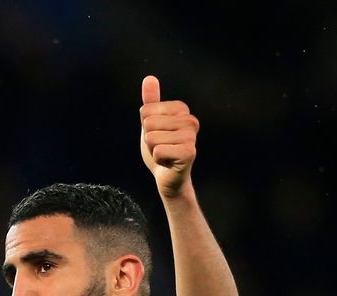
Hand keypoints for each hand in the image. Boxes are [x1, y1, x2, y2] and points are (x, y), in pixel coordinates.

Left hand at [139, 75, 198, 197]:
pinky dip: (158, 160)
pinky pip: (158, 151)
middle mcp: (190, 120)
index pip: (146, 110)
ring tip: (164, 154)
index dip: (145, 126)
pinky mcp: (189, 153)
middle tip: (160, 146)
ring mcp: (191, 136)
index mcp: (182, 109)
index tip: (158, 135)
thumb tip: (149, 78)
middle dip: (148, 139)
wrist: (167, 176)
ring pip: (151, 138)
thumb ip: (151, 101)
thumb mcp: (151, 123)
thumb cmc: (159, 148)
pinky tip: (168, 162)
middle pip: (148, 123)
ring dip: (153, 150)